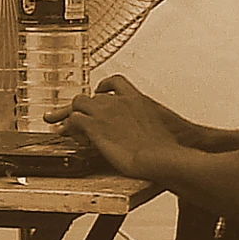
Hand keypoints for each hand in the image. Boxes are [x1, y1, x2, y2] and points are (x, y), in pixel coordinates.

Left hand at [52, 75, 181, 178]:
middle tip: (75, 119)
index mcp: (137, 100)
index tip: (98, 92)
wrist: (162, 157)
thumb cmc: (166, 150)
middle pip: (92, 96)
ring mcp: (106, 112)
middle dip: (82, 107)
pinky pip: (74, 120)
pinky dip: (71, 129)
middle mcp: (120, 102)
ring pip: (78, 103)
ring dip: (73, 116)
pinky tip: (79, 140)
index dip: (104, 86)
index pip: (115, 82)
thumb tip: (151, 137)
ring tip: (71, 131)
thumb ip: (149, 126)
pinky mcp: (95, 126)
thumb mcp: (161, 130)